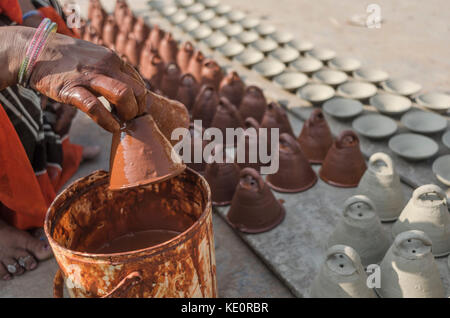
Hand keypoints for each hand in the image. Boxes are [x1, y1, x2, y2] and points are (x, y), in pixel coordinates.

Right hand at [0, 26, 145, 131]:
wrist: (34, 51)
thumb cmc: (66, 59)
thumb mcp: (95, 58)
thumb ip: (111, 71)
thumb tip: (126, 89)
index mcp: (113, 59)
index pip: (139, 82)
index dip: (139, 100)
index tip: (133, 110)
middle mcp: (105, 66)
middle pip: (138, 90)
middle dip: (138, 109)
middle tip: (129, 118)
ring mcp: (89, 77)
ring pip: (123, 95)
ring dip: (128, 114)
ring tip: (122, 122)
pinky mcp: (72, 89)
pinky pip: (96, 108)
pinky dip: (108, 122)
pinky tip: (111, 128)